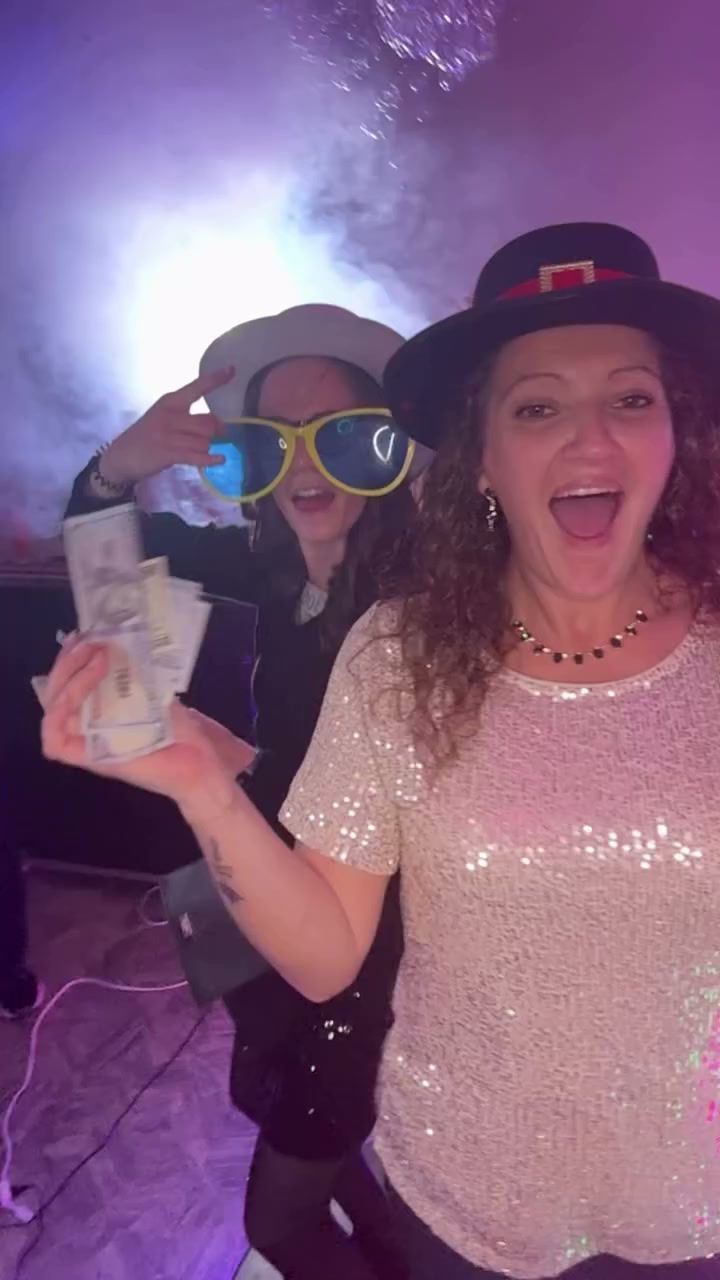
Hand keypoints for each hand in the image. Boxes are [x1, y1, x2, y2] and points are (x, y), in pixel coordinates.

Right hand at [41, 639, 251, 807]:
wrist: (202, 758)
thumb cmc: (180, 727)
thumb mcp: (152, 689)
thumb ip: (132, 671)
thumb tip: (114, 638)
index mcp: (99, 710)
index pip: (67, 682)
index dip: (69, 658)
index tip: (83, 635)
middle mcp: (88, 725)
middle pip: (55, 693)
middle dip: (67, 663)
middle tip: (88, 642)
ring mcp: (87, 743)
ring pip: (52, 712)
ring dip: (67, 680)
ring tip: (94, 657)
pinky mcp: (91, 760)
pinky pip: (55, 742)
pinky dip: (58, 715)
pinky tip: (78, 692)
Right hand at [100, 366, 233, 486]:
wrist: (121, 456)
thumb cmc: (145, 436)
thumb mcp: (162, 416)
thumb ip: (185, 416)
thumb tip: (216, 424)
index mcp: (170, 401)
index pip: (197, 387)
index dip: (215, 379)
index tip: (232, 369)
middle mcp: (170, 414)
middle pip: (208, 421)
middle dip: (218, 431)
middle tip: (219, 436)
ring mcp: (169, 434)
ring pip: (205, 440)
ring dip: (209, 448)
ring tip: (205, 451)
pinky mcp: (169, 453)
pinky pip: (198, 455)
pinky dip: (211, 459)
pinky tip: (219, 459)